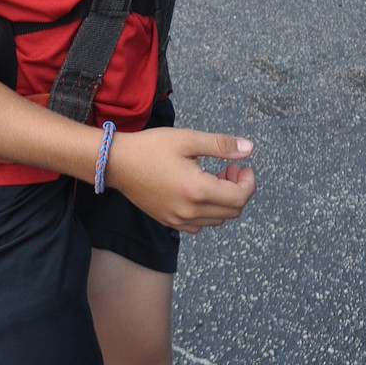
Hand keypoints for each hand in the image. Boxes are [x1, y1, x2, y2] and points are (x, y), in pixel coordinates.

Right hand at [106, 128, 255, 233]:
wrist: (116, 162)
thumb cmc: (150, 147)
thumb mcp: (187, 139)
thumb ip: (221, 145)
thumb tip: (249, 148)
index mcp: (197, 190)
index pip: (239, 197)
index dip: (248, 182)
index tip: (241, 165)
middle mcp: (189, 212)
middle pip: (232, 211)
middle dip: (238, 189)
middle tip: (230, 168)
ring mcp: (178, 220)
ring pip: (217, 220)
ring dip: (224, 201)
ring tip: (215, 177)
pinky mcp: (168, 222)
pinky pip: (199, 225)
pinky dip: (208, 211)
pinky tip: (198, 192)